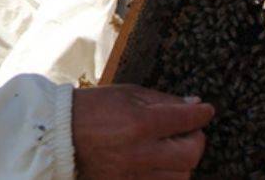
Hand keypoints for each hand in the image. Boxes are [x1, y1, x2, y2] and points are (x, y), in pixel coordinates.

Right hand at [73, 85, 213, 179]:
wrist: (59, 134)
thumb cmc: (92, 108)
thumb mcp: (127, 94)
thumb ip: (162, 100)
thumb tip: (193, 103)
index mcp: (139, 123)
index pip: (186, 120)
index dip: (201, 113)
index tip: (205, 110)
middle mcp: (139, 153)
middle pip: (190, 155)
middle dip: (196, 140)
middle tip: (188, 132)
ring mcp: (132, 175)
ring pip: (180, 176)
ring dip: (182, 161)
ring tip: (171, 148)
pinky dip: (165, 175)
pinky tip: (158, 162)